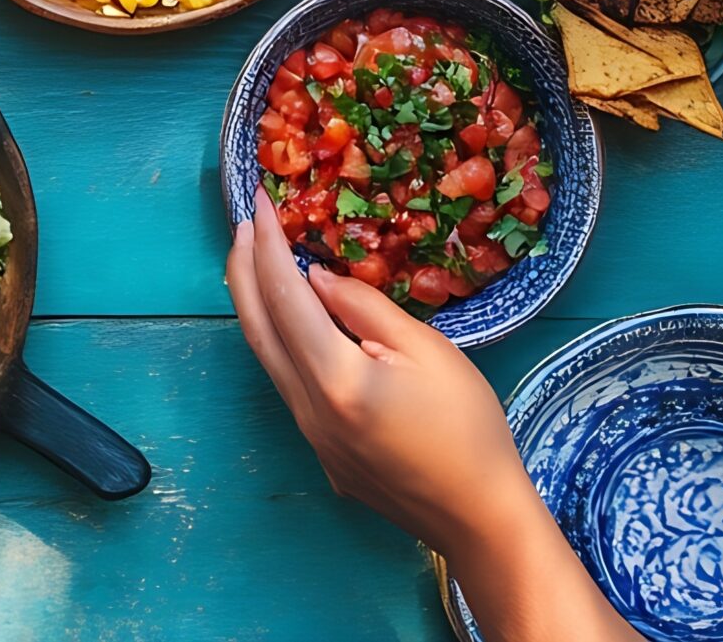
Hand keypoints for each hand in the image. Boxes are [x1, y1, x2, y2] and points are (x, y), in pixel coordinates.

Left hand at [225, 198, 535, 553]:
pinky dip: (280, 342)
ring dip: (256, 307)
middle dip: (243, 271)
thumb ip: (364, 308)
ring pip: (267, 359)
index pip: (285, 296)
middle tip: (242, 225)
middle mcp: (308, 409)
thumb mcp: (427, 351)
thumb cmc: (468, 429)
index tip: (257, 204)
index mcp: (334, 378)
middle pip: (257, 329)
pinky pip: (289, 386)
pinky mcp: (323, 454)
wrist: (480, 518)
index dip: (267, 245)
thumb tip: (315, 279)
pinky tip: (295, 325)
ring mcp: (311, 437)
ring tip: (257, 264)